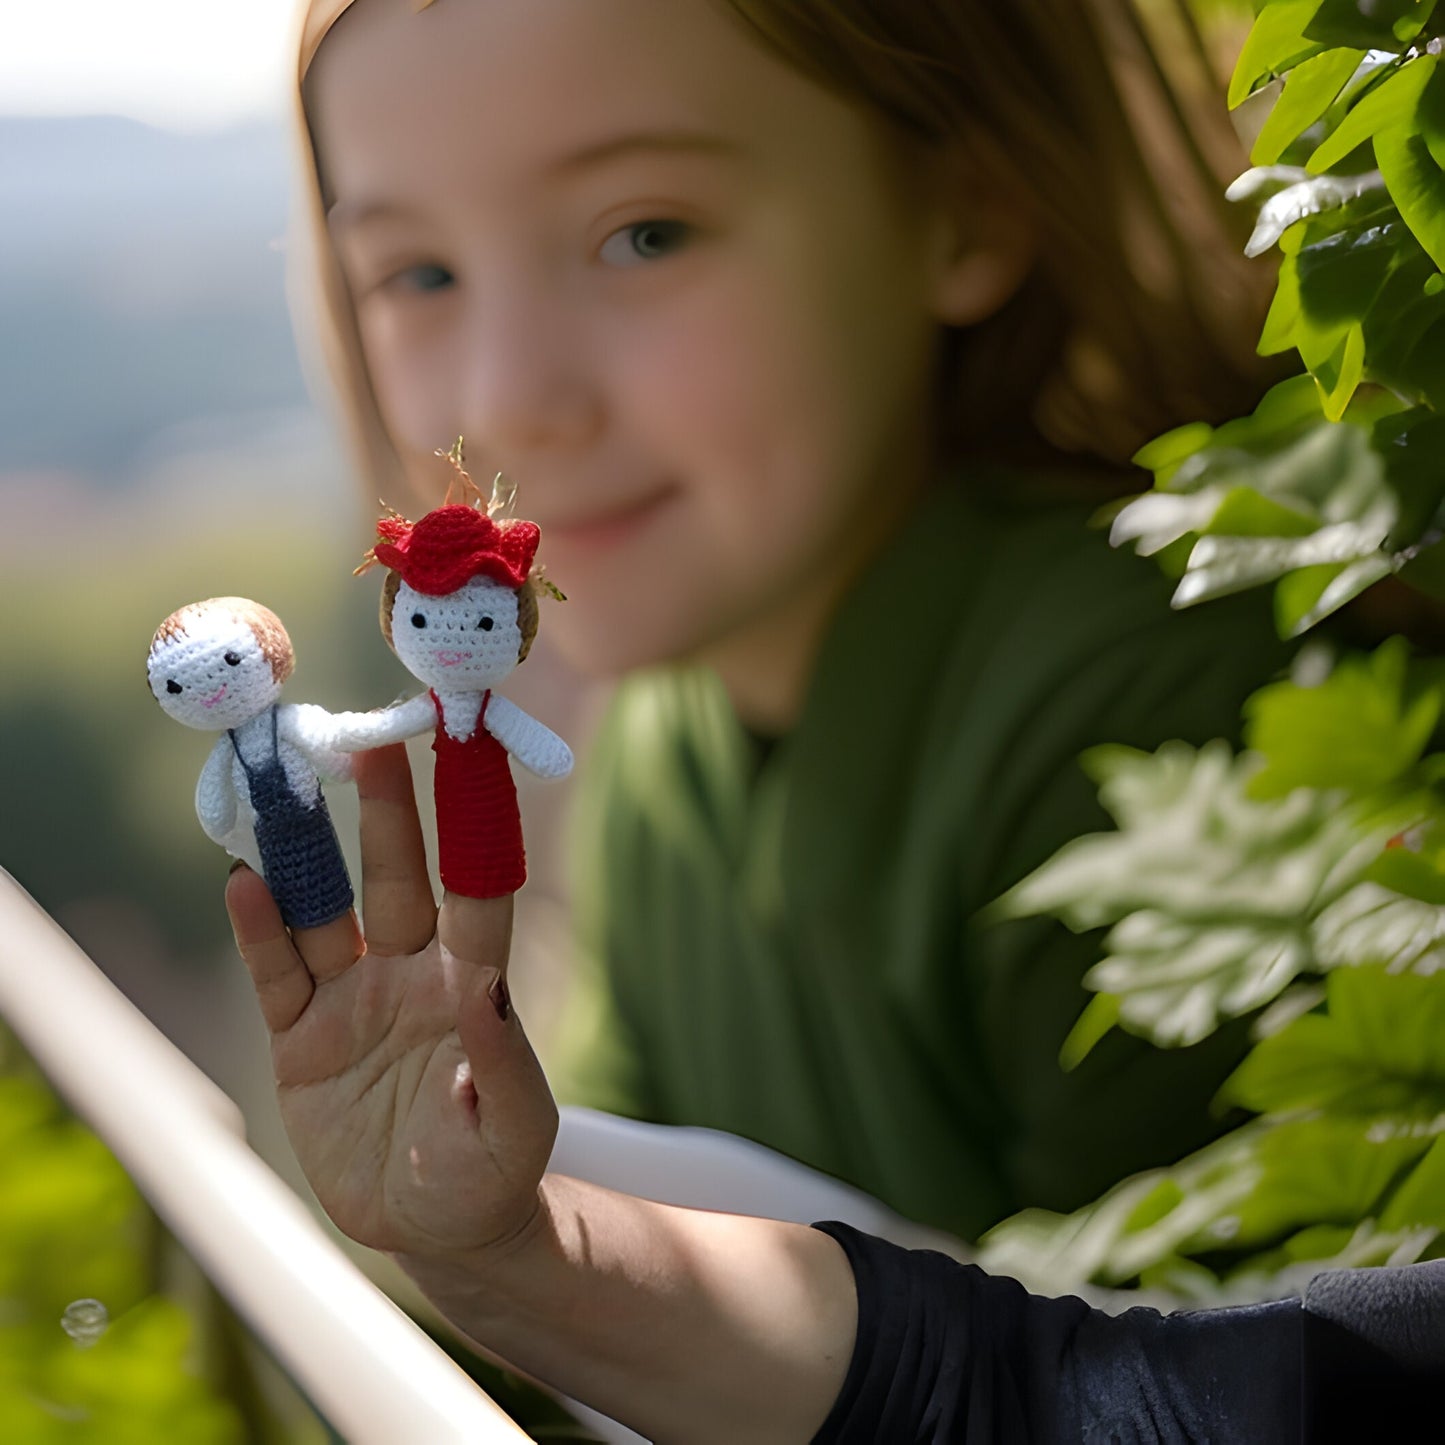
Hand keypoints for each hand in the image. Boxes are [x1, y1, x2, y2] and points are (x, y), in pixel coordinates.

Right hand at [225, 744, 556, 1260]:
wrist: (437, 1229)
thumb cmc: (492, 1170)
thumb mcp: (514, 1126)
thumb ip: (502, 1059)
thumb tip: (491, 988)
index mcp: (472, 980)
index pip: (478, 886)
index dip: (475, 824)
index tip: (473, 756)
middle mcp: (411, 972)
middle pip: (398, 877)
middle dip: (388, 812)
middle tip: (375, 739)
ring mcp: (353, 999)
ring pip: (327, 911)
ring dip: (308, 854)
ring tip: (285, 787)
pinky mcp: (301, 1038)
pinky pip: (277, 975)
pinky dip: (260, 932)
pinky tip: (244, 881)